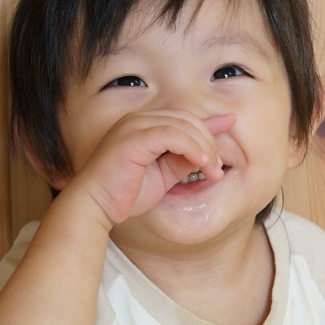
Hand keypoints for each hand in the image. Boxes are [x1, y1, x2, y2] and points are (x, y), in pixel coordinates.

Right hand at [72, 110, 235, 224]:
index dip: (209, 125)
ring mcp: (134, 126)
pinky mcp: (132, 138)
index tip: (230, 128)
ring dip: (204, 147)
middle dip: (209, 141)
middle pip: (187, 118)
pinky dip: (190, 146)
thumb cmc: (125, 193)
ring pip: (182, 125)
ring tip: (212, 170)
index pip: (184, 118)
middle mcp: (138, 119)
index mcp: (144, 124)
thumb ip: (184, 159)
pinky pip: (170, 134)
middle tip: (217, 169)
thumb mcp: (165, 174)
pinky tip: (201, 162)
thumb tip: (210, 150)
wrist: (95, 206)